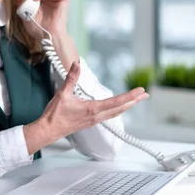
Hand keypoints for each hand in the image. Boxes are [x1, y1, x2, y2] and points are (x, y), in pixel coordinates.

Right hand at [24, 62, 148, 152]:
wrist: (49, 130)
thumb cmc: (55, 115)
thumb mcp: (63, 94)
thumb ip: (71, 78)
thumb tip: (76, 65)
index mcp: (92, 109)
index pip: (116, 102)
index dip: (130, 96)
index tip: (140, 91)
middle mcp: (96, 116)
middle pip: (120, 108)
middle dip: (134, 101)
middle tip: (145, 94)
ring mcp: (94, 120)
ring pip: (116, 113)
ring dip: (127, 106)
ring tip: (136, 100)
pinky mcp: (91, 121)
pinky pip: (109, 115)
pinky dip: (118, 110)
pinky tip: (119, 108)